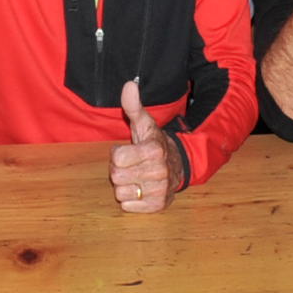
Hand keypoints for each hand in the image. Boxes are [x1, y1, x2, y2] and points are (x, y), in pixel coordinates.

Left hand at [110, 80, 182, 211]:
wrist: (177, 165)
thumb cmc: (153, 144)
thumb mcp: (144, 124)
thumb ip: (133, 106)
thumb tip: (129, 84)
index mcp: (154, 150)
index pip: (116, 158)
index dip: (117, 155)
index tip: (128, 152)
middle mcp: (159, 171)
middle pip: (116, 176)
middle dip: (120, 170)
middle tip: (132, 165)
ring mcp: (160, 190)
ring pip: (121, 193)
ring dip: (125, 186)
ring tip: (137, 177)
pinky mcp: (158, 205)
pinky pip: (128, 207)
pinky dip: (131, 201)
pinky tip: (140, 190)